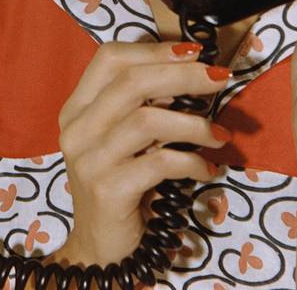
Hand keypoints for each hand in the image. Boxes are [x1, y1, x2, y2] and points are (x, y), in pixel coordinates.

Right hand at [53, 41, 231, 266]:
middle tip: (220, 78)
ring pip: (147, 120)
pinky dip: (192, 162)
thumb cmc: (120, 183)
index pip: (110, 58)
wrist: (99, 245)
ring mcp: (89, 160)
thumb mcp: (125, 139)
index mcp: (78, 108)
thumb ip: (143, 105)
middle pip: (131, 82)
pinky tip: (207, 168)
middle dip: (183, 75)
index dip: (154, 49)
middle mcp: (76, 129)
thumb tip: (192, 71)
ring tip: (220, 135)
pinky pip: (159, 163)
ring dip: (194, 123)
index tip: (194, 52)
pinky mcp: (107, 190)